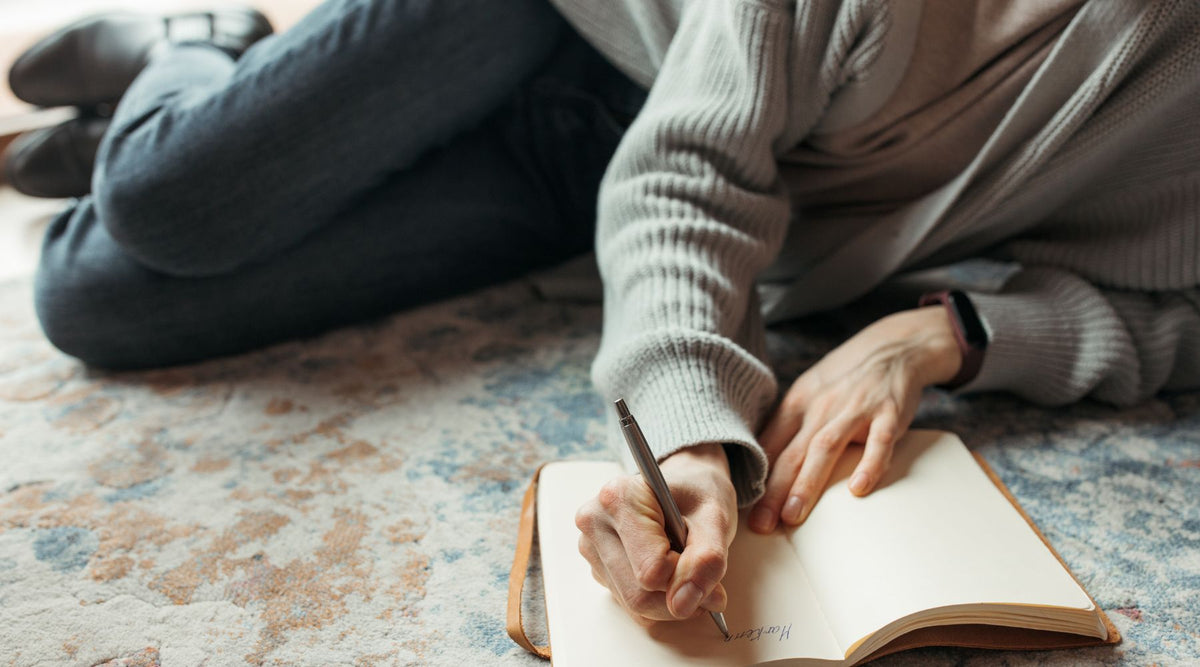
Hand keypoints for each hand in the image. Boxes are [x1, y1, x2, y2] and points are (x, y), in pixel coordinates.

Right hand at [575, 443, 736, 624]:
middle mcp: (595, 522)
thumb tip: (683, 604)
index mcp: (619, 498)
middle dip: (680, 597)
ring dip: (672, 602)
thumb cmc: (697, 494)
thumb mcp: (716, 517)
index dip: (686, 575)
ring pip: (635, 605)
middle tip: (709, 581)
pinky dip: (659, 603)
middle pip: (639, 594)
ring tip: (688, 571)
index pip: (651, 569)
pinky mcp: (598, 569)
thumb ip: (707, 559)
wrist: (686, 486)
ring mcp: (592, 548)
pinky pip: (631, 606)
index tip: (703, 559)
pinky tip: (670, 577)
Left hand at [749, 306, 961, 532]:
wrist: (894, 346)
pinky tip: (858, 490)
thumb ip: (789, 425)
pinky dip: (869, 465)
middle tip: (761, 525)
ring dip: (807, 483)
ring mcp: (855, 409)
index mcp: (798, 402)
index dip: (757, 480)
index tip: (745, 511)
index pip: (770, 446)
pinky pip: (878, 442)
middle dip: (773, 491)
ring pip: (825, 448)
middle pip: (792, 452)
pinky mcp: (888, 413)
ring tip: (793, 516)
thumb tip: (762, 464)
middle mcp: (821, 406)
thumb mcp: (809, 392)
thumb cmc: (845, 377)